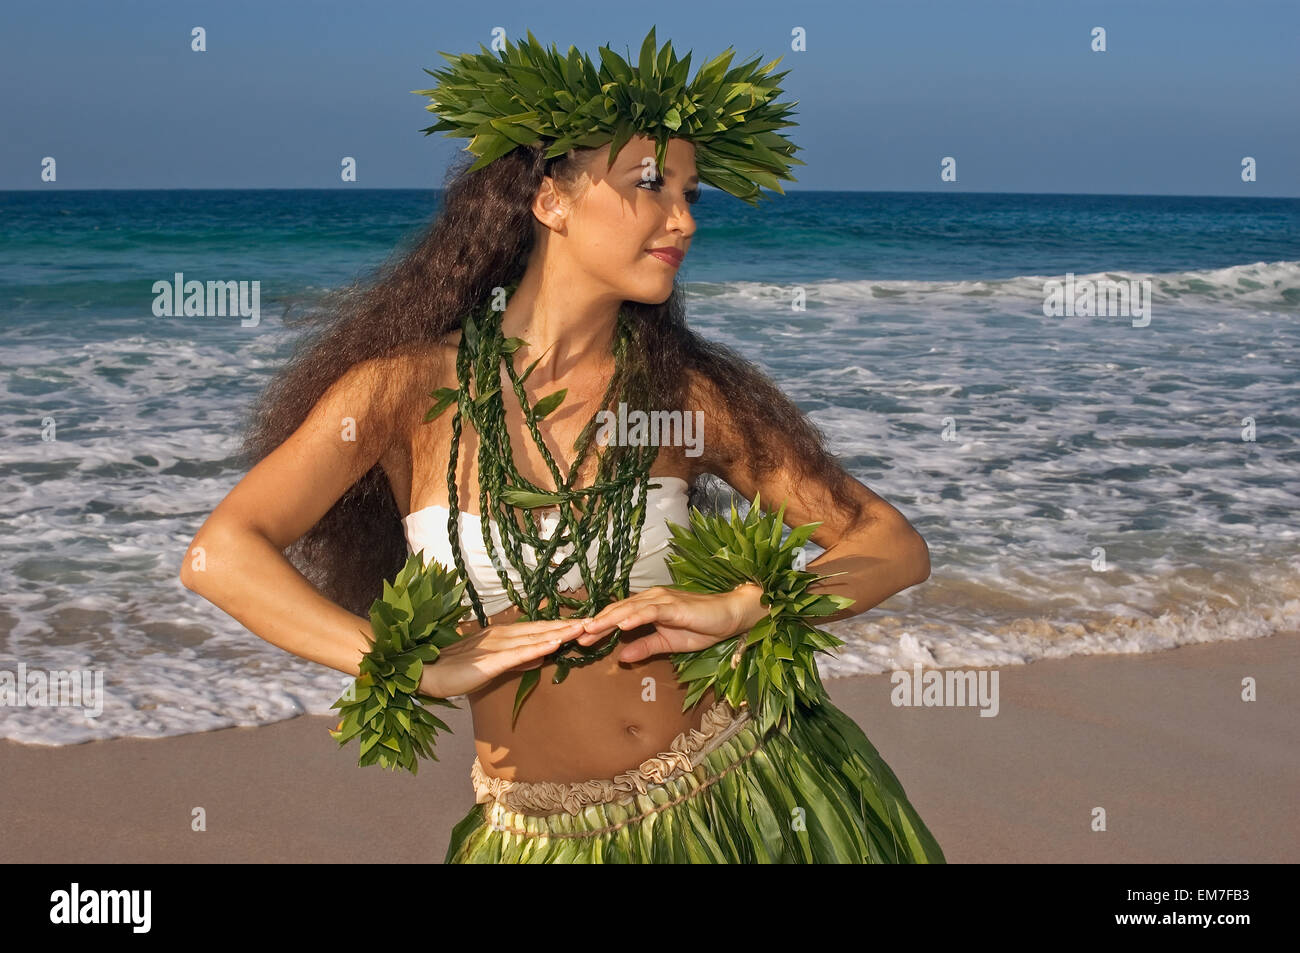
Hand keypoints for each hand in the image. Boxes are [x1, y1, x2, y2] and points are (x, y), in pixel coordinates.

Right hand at [418, 617, 587, 697]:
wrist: (429, 674)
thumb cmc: (458, 670)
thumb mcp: (495, 665)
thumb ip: (519, 661)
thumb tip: (543, 656)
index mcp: (503, 635)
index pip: (538, 628)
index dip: (561, 625)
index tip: (583, 623)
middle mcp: (502, 635)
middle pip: (541, 629)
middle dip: (567, 625)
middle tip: (593, 621)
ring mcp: (496, 647)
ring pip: (534, 638)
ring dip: (558, 633)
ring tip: (580, 629)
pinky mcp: (491, 662)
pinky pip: (518, 654)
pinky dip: (537, 648)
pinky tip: (553, 645)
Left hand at [574, 584, 765, 663]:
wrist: (730, 617)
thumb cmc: (702, 627)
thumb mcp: (668, 643)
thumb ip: (645, 647)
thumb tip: (622, 657)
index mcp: (648, 607)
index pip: (618, 616)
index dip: (599, 627)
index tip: (580, 640)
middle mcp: (651, 599)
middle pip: (618, 610)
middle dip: (596, 624)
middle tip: (575, 636)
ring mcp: (662, 600)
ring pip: (629, 608)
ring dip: (609, 619)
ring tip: (591, 629)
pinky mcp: (674, 605)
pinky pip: (651, 611)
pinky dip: (635, 617)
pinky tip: (622, 624)